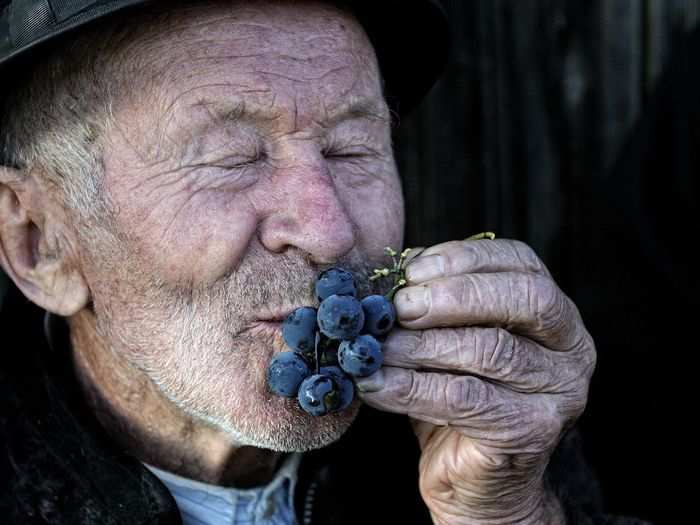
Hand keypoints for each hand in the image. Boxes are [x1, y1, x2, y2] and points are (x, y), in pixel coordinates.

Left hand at [356, 239, 595, 523]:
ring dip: (421, 344)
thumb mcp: (452, 336)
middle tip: (399, 307)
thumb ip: (435, 301)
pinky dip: (411, 388)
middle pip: (521, 299)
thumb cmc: (460, 396)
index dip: (465, 259)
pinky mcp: (533, 431)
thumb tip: (393, 272)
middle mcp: (572, 348)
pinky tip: (376, 384)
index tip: (412, 269)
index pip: (520, 263)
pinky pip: (464, 398)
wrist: (474, 479)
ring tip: (377, 347)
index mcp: (555, 312)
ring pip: (489, 350)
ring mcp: (560, 392)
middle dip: (453, 297)